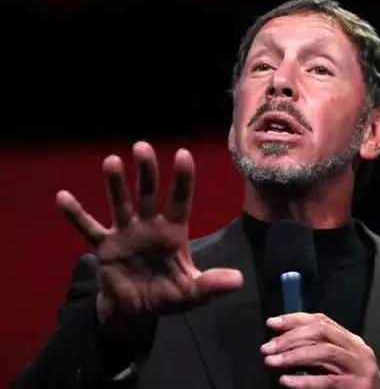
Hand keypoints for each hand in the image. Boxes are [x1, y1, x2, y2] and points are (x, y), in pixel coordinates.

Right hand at [56, 141, 242, 325]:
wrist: (137, 312)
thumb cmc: (168, 295)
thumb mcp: (192, 292)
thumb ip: (212, 284)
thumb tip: (239, 279)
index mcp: (173, 232)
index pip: (180, 200)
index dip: (182, 179)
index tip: (183, 153)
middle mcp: (149, 226)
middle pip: (148, 193)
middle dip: (146, 172)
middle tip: (142, 146)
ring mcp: (126, 233)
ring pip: (120, 204)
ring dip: (115, 184)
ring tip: (111, 161)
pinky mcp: (105, 247)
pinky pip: (89, 229)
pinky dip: (76, 215)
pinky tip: (62, 197)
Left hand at [261, 313, 379, 388]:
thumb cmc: (350, 386)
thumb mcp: (335, 364)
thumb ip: (315, 350)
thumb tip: (279, 342)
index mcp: (351, 340)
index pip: (321, 320)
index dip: (295, 319)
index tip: (271, 323)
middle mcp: (357, 349)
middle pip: (321, 332)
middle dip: (291, 337)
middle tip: (267, 347)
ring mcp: (359, 367)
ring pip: (323, 352)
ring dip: (293, 356)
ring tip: (271, 362)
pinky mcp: (357, 386)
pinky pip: (327, 381)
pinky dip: (304, 380)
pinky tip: (286, 381)